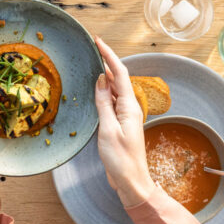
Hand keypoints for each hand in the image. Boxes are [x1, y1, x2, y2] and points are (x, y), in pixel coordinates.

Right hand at [93, 36, 155, 207]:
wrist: (131, 181)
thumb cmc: (121, 159)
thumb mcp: (108, 129)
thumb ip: (104, 103)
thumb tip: (100, 80)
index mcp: (129, 107)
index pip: (119, 73)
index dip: (109, 55)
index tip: (98, 41)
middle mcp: (129, 108)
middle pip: (117, 78)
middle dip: (106, 61)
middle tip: (92, 47)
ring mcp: (125, 115)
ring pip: (114, 89)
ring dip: (104, 75)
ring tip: (91, 63)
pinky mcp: (119, 123)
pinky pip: (111, 101)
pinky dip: (102, 91)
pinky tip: (95, 90)